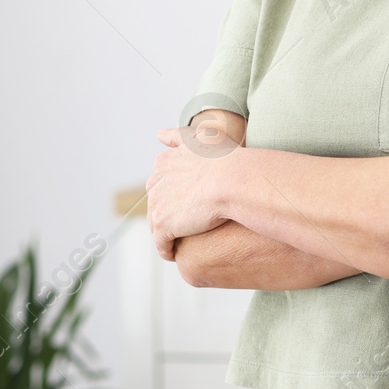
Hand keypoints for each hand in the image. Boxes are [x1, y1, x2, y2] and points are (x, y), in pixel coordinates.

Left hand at [145, 126, 238, 260]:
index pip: (160, 181)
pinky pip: (161, 244)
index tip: (183, 199)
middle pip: (155, 203)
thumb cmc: (225, 158)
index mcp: (165, 162)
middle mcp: (156, 183)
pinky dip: (166, 249)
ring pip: (156, 224)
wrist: (233, 180)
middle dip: (165, 212)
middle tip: (182, 222)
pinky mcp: (164, 227)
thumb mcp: (200, 136)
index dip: (172, 192)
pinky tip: (174, 253)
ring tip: (179, 240)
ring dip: (165, 232)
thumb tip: (159, 134)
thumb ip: (178, 135)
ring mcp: (158, 206)